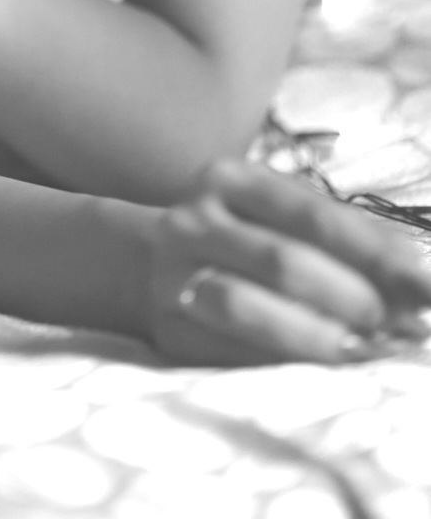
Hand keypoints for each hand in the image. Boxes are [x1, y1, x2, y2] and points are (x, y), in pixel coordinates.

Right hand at [146, 158, 430, 365]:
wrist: (147, 265)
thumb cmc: (243, 237)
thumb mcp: (283, 216)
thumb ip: (344, 238)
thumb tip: (417, 281)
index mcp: (233, 179)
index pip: (314, 216)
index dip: (377, 254)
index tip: (426, 287)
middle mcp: (197, 217)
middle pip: (283, 262)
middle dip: (351, 301)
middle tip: (398, 330)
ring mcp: (175, 272)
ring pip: (248, 309)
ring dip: (318, 339)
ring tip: (364, 351)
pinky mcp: (171, 327)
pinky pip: (230, 351)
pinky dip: (284, 364)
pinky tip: (319, 372)